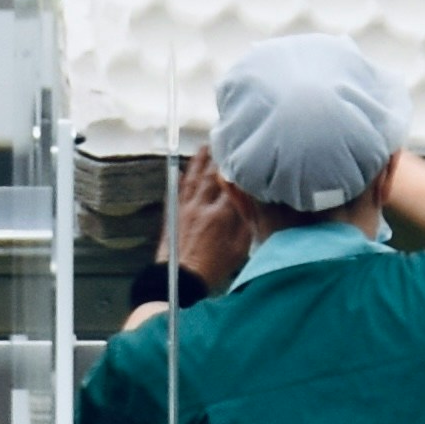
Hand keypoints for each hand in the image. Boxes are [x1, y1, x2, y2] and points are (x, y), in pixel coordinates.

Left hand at [162, 154, 262, 290]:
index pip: (232, 184)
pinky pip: (176, 191)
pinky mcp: (173, 215)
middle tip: (224, 142)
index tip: (245, 156)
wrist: (181, 280)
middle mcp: (201, 206)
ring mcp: (185, 209)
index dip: (239, 169)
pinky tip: (182, 170)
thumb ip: (246, 222)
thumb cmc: (212, 268)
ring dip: (199, 161)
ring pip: (192, 178)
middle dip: (219, 157)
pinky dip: (180, 178)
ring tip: (204, 147)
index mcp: (221, 215)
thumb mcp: (239, 248)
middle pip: (211, 175)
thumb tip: (251, 201)